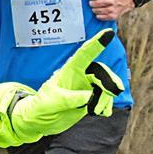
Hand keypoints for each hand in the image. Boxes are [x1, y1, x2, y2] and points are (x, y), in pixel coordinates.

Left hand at [9, 29, 123, 138]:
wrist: (39, 121)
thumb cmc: (41, 106)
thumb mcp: (52, 102)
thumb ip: (70, 98)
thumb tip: (90, 96)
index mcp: (68, 71)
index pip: (84, 54)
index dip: (96, 43)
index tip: (109, 32)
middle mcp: (80, 77)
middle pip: (102, 72)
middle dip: (109, 82)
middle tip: (112, 92)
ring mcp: (86, 88)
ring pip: (106, 86)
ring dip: (107, 98)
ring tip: (96, 111)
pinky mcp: (91, 99)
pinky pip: (106, 98)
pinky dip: (107, 105)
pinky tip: (102, 113)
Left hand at [87, 0, 134, 20]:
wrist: (125, 0)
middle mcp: (111, 1)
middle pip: (92, 3)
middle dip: (92, 2)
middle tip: (96, 1)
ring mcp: (112, 9)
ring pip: (95, 11)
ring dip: (95, 9)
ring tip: (99, 6)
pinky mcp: (112, 16)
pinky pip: (99, 17)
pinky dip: (98, 14)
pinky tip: (102, 11)